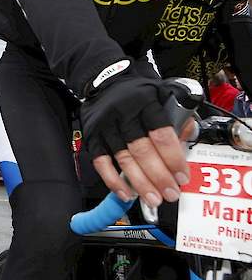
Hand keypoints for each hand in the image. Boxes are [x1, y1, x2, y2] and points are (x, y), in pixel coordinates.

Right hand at [83, 71, 191, 205]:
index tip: (182, 176)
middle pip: (142, 150)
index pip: (161, 133)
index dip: (173, 158)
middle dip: (159, 176)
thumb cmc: (137, 92)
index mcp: (145, 101)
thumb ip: (178, 118)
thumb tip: (186, 144)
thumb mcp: (163, 94)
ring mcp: (105, 126)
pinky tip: (126, 193)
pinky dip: (113, 180)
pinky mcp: (92, 136)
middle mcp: (123, 113)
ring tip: (153, 198)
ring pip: (123, 159)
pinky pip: (101, 162)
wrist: (104, 81)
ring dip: (140, 183)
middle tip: (171, 193)